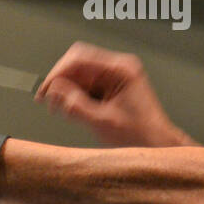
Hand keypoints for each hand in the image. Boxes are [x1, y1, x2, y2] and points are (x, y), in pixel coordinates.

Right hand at [35, 41, 187, 147]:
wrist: (156, 145)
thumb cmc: (139, 135)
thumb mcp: (102, 122)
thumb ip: (75, 105)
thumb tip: (53, 90)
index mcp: (121, 69)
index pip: (80, 58)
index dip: (58, 73)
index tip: (46, 90)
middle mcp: (119, 68)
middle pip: (78, 63)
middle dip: (61, 81)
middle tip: (47, 100)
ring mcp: (116, 76)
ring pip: (80, 74)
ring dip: (67, 89)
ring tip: (60, 108)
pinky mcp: (112, 86)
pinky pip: (87, 83)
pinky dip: (76, 95)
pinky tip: (72, 109)